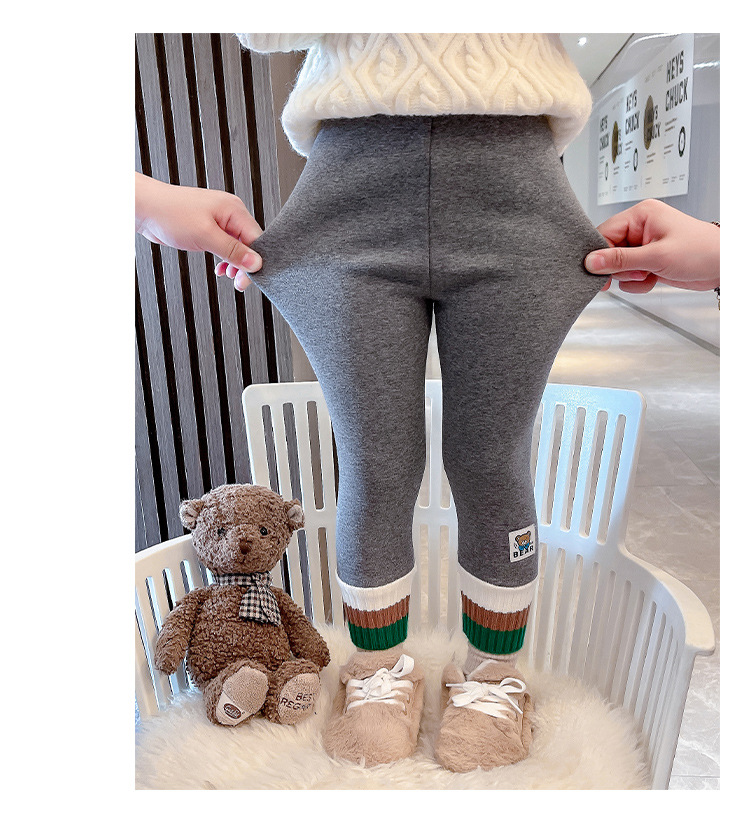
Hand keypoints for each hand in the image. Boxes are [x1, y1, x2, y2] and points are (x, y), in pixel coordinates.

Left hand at [135, 172, 262, 291]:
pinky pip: (224, 246)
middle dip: (244, 265)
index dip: (255, 261)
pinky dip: (224, 259)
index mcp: (234, 209)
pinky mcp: (208, 228)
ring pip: (237, 247)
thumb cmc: (170, 214)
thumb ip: (233, 251)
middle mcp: (229, 213)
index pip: (257, 239)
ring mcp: (219, 220)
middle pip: (249, 244)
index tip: (248, 278)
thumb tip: (255, 262)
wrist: (145, 208)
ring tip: (227, 275)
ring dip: (234, 263)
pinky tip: (219, 268)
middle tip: (238, 283)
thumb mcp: (206, 236)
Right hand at [584, 199, 719, 293]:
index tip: (598, 273)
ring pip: (618, 266)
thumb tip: (592, 261)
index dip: (599, 255)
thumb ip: (621, 260)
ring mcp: (644, 245)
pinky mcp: (648, 260)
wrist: (725, 266)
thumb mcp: (657, 256)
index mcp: (641, 215)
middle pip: (608, 251)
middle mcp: (640, 228)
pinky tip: (653, 279)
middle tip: (635, 274)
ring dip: (630, 277)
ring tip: (649, 275)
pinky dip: (638, 282)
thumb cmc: (702, 251)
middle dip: (619, 268)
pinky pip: (629, 275)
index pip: (604, 233)